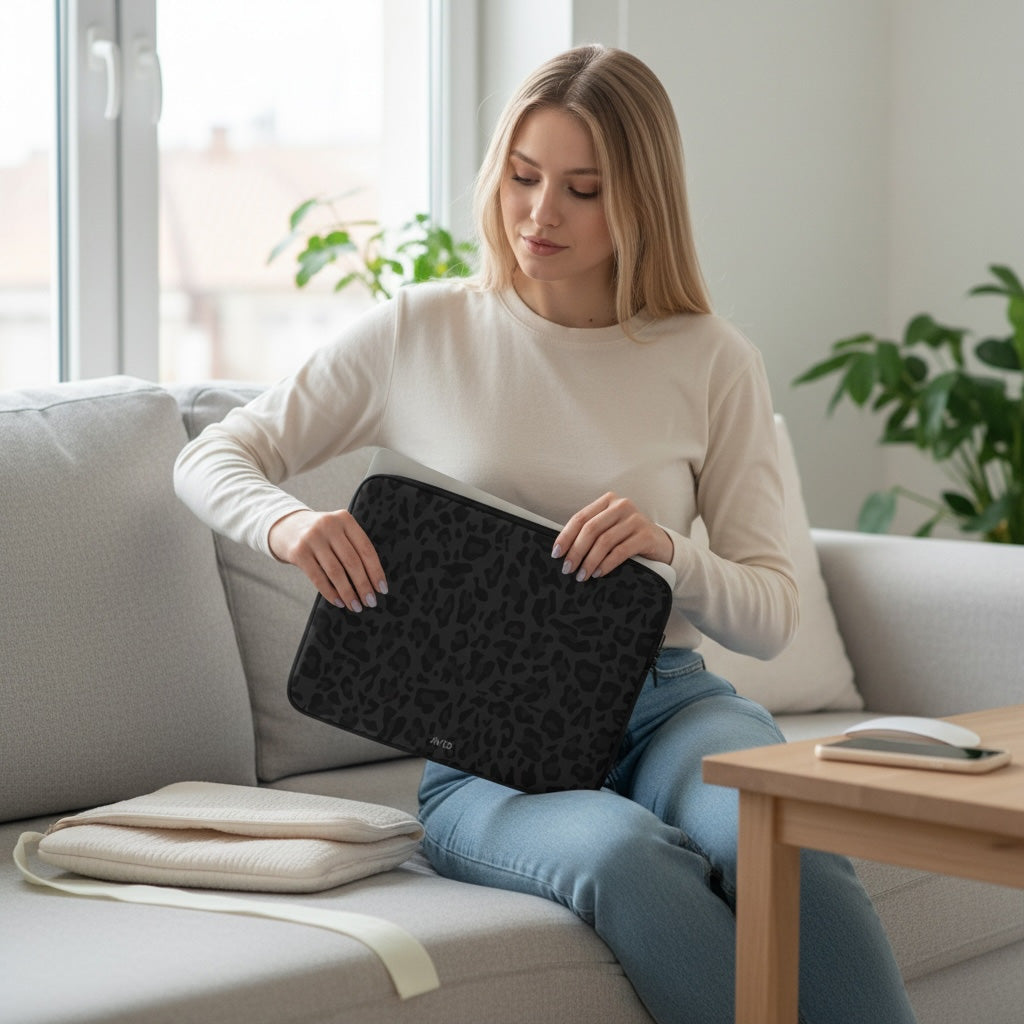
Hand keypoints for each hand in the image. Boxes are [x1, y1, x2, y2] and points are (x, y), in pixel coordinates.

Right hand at [268, 508, 387, 611]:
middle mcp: (329, 525)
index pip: (366, 548)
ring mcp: (312, 538)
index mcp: (345, 519)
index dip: (376, 571)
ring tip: (356, 606)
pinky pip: (318, 577)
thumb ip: (353, 547)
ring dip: (348, 593)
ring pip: (336, 571)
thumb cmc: (322, 535)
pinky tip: (339, 602)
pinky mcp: (298, 552)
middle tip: (371, 602)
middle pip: (352, 561)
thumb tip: (373, 582)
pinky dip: (330, 592)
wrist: (285, 527)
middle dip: (364, 585)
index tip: (382, 589)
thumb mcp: (338, 531)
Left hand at [551, 493, 673, 581]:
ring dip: (590, 561)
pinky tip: (599, 573)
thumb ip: (590, 532)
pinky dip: (606, 564)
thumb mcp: (609, 529)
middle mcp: (622, 506)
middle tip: (567, 569)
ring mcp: (635, 519)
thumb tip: (562, 550)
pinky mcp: (646, 535)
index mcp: (608, 501)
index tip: (556, 553)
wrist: (661, 545)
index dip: (566, 536)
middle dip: (576, 551)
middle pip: (591, 529)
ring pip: (604, 541)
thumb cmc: (628, 538)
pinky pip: (620, 551)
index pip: (580, 518)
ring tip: (582, 575)